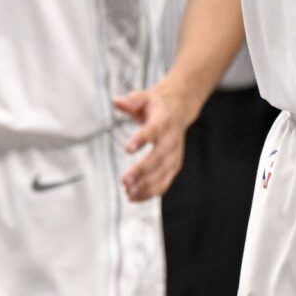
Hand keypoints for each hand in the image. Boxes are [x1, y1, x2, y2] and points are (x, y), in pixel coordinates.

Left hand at [112, 82, 193, 201]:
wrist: (178, 110)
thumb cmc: (155, 105)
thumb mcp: (143, 97)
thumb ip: (131, 101)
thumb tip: (117, 101)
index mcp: (163, 121)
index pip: (152, 130)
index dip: (141, 139)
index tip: (127, 148)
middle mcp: (171, 140)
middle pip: (158, 157)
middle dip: (142, 170)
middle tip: (125, 180)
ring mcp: (174, 155)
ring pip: (162, 174)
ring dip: (146, 185)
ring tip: (128, 193)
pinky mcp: (174, 166)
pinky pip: (164, 182)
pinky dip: (150, 192)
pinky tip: (134, 197)